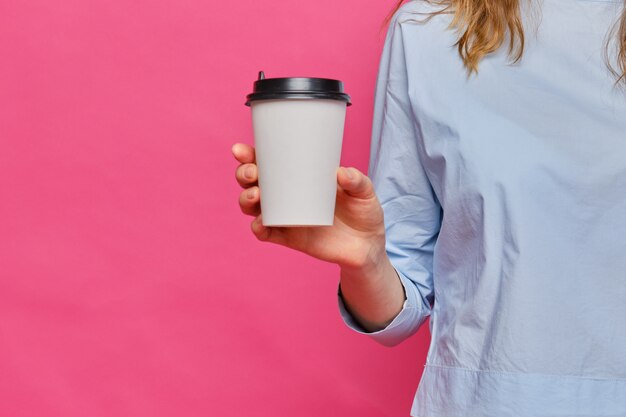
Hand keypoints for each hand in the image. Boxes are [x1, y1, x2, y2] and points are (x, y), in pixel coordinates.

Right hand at [232, 142, 386, 270]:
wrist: (367, 245)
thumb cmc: (363, 211)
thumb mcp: (365, 192)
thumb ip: (357, 181)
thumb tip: (341, 173)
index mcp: (299, 175)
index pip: (268, 161)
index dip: (250, 155)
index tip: (241, 150)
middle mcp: (286, 194)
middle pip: (253, 182)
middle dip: (244, 174)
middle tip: (252, 173)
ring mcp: (285, 216)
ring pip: (253, 206)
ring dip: (246, 199)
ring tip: (255, 196)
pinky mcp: (289, 237)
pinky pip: (266, 232)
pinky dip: (259, 228)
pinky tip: (260, 223)